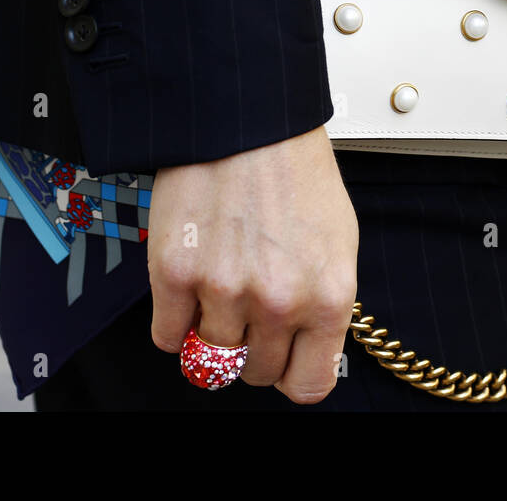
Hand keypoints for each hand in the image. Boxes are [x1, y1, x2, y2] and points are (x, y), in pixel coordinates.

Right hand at [146, 125, 357, 402]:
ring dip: (212, 329)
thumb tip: (307, 351)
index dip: (291, 373)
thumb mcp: (339, 241)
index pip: (307, 385)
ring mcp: (225, 291)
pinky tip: (190, 286)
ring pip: (210, 357)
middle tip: (249, 306)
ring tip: (221, 281)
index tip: (283, 359)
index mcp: (330, 296)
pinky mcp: (175, 275)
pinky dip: (174, 321)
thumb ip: (325, 303)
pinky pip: (167, 336)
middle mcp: (280, 302)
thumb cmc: (295, 173)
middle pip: (255, 373)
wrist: (247, 122)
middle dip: (251, 347)